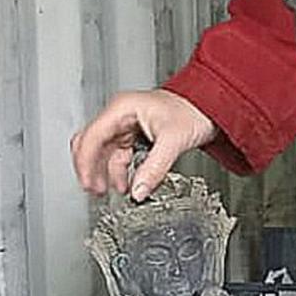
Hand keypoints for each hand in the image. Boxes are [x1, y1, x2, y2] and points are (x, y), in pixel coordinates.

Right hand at [71, 88, 216, 200]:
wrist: (210, 105)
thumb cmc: (193, 110)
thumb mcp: (173, 141)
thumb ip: (154, 168)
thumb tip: (138, 191)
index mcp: (122, 109)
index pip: (91, 137)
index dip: (86, 163)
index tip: (89, 184)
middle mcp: (120, 116)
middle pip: (91, 144)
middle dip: (91, 168)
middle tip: (95, 190)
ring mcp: (127, 125)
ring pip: (104, 152)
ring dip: (106, 172)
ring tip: (114, 191)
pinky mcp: (136, 135)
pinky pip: (119, 155)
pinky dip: (120, 170)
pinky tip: (127, 183)